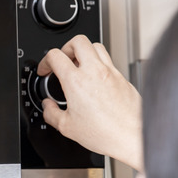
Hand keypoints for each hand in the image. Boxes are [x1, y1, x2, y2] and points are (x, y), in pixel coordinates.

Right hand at [37, 35, 142, 170]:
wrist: (131, 137)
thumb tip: (48, 107)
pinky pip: (109, 61)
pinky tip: (96, 79)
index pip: (55, 55)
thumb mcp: (67, 127)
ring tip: (79, 65)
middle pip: (78, 41)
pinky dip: (99, 65)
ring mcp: (111, 72)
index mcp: (76, 81)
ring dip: (84, 52)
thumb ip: (51, 113)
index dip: (45, 61)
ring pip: (96, 46)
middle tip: (63, 60)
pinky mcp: (122, 78)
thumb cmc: (105, 133)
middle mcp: (94, 72)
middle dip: (66, 47)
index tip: (45, 70)